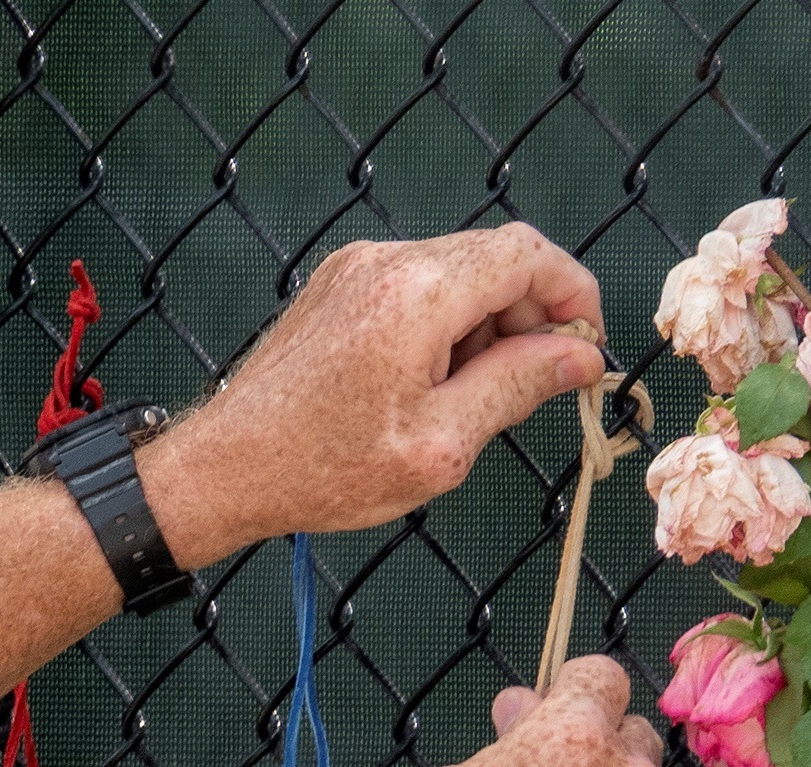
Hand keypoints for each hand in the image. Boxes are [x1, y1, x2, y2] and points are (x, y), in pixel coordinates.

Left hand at [144, 224, 606, 560]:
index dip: (573, 294)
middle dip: (531, 315)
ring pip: (460, 272)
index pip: (528, 254)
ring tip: (470, 397)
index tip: (585, 347)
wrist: (224, 469)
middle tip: (535, 384)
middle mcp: (385, 262)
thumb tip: (579, 357)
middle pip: (497, 257)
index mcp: (416, 293)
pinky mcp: (339, 285)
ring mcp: (357, 267)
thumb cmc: (320, 468)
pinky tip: (431, 385)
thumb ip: (517, 387)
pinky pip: (419, 285)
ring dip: (488, 324)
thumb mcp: (439, 445)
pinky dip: (446, 323)